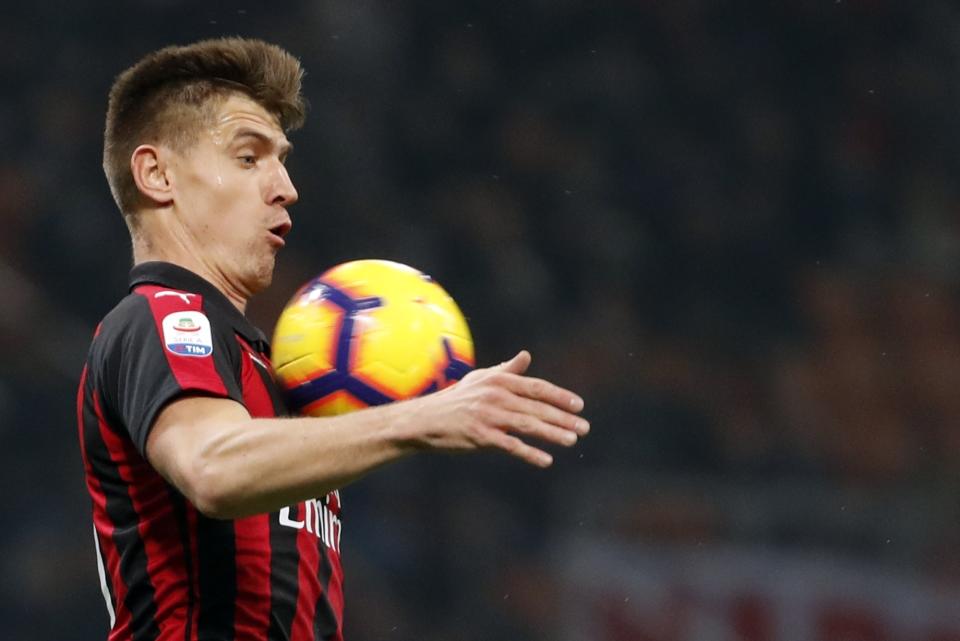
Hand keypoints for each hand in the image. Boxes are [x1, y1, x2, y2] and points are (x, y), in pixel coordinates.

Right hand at [407, 350, 588, 466]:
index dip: (560, 397)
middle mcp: (496, 396)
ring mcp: (489, 416)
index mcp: (499, 381)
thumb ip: (507, 370)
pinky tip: (546, 460)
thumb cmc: (456, 399)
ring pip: (528, 425)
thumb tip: (526, 355)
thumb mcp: (481, 380)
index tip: (579, 406)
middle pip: (537, 407)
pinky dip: (530, 453)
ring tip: (572, 440)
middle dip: (563, 418)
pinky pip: (511, 445)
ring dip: (552, 433)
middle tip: (584, 428)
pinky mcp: (481, 436)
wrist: (426, 420)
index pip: (537, 388)